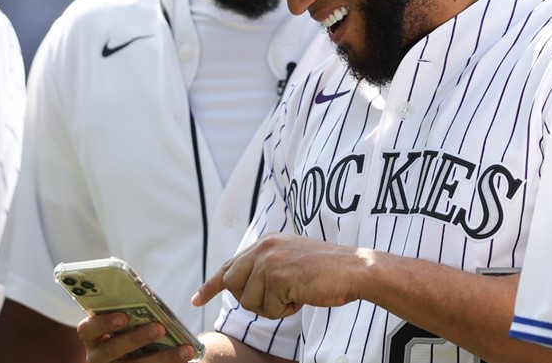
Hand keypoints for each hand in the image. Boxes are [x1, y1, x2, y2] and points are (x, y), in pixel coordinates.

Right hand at [78, 312, 196, 362]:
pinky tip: (185, 356)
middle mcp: (97, 357)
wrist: (126, 355)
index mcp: (91, 337)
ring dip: (162, 358)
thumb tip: (146, 301)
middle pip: (112, 350)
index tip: (124, 316)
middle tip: (159, 328)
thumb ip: (124, 314)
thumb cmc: (122, 331)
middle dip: (136, 339)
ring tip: (184, 348)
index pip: (88, 329)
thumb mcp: (117, 324)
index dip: (104, 322)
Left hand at [191, 233, 371, 318]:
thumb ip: (265, 267)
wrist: (355, 269)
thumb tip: (238, 286)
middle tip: (279, 299)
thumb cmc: (326, 271)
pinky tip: (301, 296)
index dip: (211, 285)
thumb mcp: (289, 261)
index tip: (196, 299)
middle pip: (233, 286)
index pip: (229, 266)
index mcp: (265, 242)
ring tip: (295, 294)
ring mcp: (269, 261)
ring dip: (272, 307)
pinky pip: (268, 308)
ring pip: (250, 301)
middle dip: (251, 301)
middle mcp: (263, 247)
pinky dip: (284, 310)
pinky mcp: (278, 276)